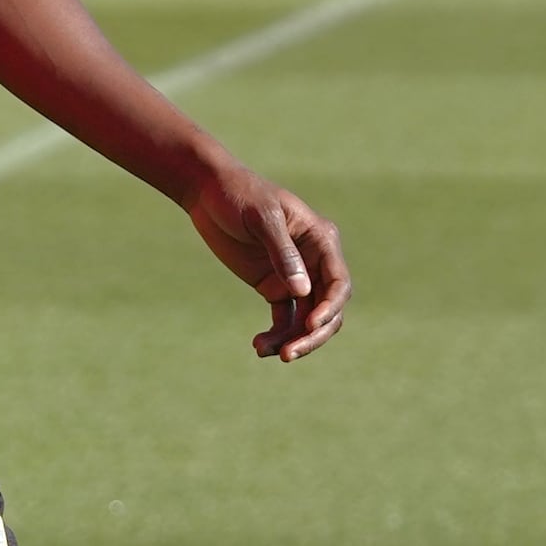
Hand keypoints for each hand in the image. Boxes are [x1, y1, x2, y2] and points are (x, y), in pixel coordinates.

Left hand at [181, 158, 350, 361]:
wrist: (208, 191)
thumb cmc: (238, 194)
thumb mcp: (261, 218)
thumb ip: (283, 253)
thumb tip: (302, 292)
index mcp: (320, 240)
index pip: (338, 282)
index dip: (330, 307)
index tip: (310, 325)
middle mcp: (314, 261)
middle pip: (328, 308)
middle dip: (313, 334)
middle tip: (289, 354)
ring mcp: (294, 276)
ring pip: (306, 319)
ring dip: (292, 339)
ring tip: (264, 351)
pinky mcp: (273, 286)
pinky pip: (283, 319)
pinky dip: (276, 335)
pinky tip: (259, 346)